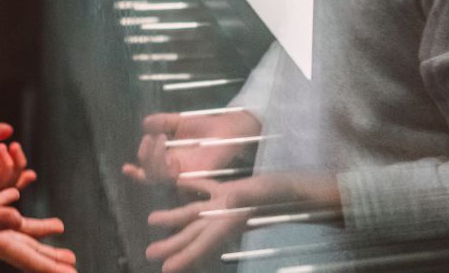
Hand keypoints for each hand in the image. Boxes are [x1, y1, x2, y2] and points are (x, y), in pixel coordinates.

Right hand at [0, 189, 77, 272]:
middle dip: (51, 256)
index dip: (51, 266)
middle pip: (29, 249)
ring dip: (39, 232)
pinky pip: (1, 212)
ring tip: (58, 227)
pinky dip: (12, 208)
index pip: (30, 257)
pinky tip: (16, 200)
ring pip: (19, 231)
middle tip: (73, 260)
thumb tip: (16, 217)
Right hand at [122, 111, 261, 184]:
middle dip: (145, 157)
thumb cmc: (206, 126)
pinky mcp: (197, 176)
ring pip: (160, 178)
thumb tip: (145, 123)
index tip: (126, 168)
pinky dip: (170, 171)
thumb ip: (163, 122)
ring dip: (155, 160)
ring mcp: (185, 174)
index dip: (135, 174)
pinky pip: (178, 180)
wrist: (229, 127)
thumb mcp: (179, 121)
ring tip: (161, 138)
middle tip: (153, 138)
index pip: (148, 171)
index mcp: (168, 159)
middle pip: (150, 176)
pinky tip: (172, 158)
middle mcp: (174, 170)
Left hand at [145, 172, 341, 272]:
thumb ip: (244, 198)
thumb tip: (230, 199)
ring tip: (152, 220)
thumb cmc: (281, 194)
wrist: (299, 191)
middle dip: (172, 245)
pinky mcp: (230, 192)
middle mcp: (224, 218)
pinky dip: (190, 189)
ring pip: (194, 214)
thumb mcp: (262, 194)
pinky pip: (204, 191)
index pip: (203, 244)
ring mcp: (226, 206)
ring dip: (174, 218)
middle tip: (150, 254)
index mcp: (229, 223)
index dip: (184, 258)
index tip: (166, 269)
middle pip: (192, 234)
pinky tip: (176, 185)